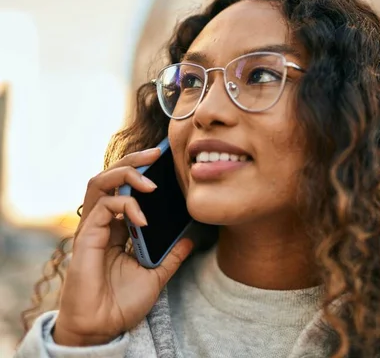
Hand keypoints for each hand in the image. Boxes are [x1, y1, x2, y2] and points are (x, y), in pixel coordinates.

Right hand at [53, 148, 193, 345]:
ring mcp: (93, 229)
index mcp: (117, 228)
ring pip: (100, 183)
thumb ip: (171, 255)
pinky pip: (103, 208)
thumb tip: (190, 238)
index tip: (164, 160)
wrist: (103, 328)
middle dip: (132, 161)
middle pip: (110, 178)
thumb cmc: (123, 303)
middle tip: (156, 154)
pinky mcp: (86, 238)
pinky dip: (125, 206)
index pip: (125, 189)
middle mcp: (103, 223)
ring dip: (125, 175)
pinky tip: (143, 219)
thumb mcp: (157, 275)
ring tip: (150, 180)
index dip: (141, 171)